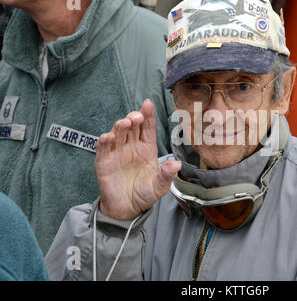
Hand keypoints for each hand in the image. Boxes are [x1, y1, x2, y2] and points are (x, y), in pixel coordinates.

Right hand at [94, 99, 180, 219]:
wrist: (127, 210)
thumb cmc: (144, 195)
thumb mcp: (160, 187)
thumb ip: (167, 175)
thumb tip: (176, 163)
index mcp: (147, 148)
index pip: (147, 128)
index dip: (148, 115)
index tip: (148, 104)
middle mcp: (132, 146)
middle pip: (132, 126)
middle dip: (134, 117)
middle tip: (137, 117)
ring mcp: (117, 152)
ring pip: (118, 132)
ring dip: (120, 126)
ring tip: (126, 123)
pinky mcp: (104, 161)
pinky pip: (103, 147)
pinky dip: (105, 140)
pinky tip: (109, 137)